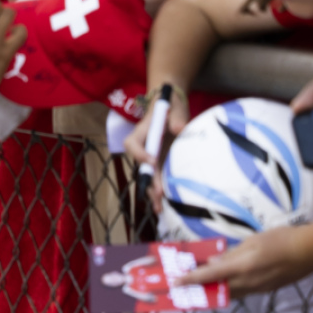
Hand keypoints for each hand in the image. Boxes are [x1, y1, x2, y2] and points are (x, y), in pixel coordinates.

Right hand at [122, 85, 189, 208]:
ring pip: (149, 176)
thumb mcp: (173, 105)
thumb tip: (179, 128)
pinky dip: (163, 192)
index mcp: (143, 131)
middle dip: (148, 181)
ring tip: (161, 209)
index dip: (140, 153)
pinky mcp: (163, 163)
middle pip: (140, 166)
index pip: (133, 143)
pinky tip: (169, 206)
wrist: (173, 106)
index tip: (152, 160)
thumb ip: (176, 116)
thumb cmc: (170, 104)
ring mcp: (153, 156)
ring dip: (154, 192)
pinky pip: (160, 179)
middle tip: (158, 193)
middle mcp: (145, 147)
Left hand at [174, 225, 312, 297]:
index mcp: (243, 267)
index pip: (211, 275)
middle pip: (219, 289)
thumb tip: (213, 261)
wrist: (312, 251)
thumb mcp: (253, 241)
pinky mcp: (268, 289)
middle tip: (187, 283)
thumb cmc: (281, 239)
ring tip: (204, 281)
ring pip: (232, 293)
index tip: (176, 282)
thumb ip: (232, 253)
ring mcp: (260, 288)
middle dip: (202, 288)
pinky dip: (231, 287)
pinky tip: (227, 279)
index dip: (192, 279)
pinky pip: (243, 291)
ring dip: (216, 289)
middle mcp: (249, 283)